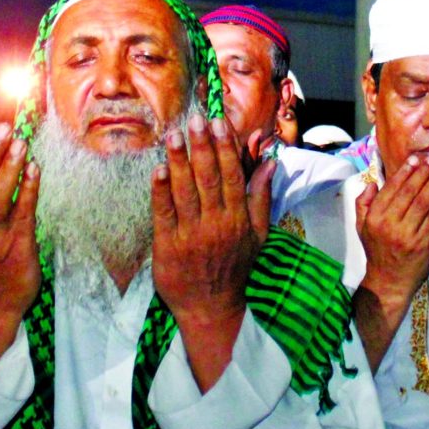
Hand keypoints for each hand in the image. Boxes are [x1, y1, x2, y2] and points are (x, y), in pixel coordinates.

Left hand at [152, 113, 271, 390]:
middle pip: (208, 177)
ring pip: (185, 190)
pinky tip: (158, 169)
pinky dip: (161, 190)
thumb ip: (262, 197)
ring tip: (173, 135)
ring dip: (179, 160)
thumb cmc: (236, 268)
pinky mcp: (168, 245)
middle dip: (202, 146)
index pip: (232, 175)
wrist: (212, 309)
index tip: (219, 123)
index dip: (225, 147)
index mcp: (239, 218)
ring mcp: (191, 234)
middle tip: (195, 119)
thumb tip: (269, 161)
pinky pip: (164, 213)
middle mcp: (217, 222)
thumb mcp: (259, 235)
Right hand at [355, 154, 428, 308]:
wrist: (388, 282)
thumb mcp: (361, 227)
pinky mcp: (422, 243)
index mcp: (375, 217)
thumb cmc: (376, 250)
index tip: (415, 158)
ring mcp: (406, 234)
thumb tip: (371, 183)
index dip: (405, 171)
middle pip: (410, 192)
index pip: (391, 188)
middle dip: (423, 173)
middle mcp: (389, 224)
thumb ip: (363, 204)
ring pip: (423, 202)